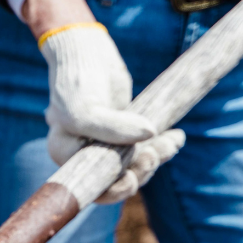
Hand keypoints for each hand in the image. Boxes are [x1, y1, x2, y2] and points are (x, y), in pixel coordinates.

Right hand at [22, 0, 183, 202]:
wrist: (87, 51)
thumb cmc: (78, 81)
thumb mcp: (86, 108)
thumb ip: (112, 128)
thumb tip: (150, 136)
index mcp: (66, 155)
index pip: (91, 188)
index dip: (114, 190)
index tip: (133, 179)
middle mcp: (84, 155)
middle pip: (116, 180)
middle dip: (140, 171)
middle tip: (155, 154)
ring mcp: (106, 144)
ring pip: (135, 164)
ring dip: (156, 156)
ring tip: (172, 142)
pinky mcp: (124, 132)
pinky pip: (145, 148)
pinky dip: (162, 145)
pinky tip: (176, 137)